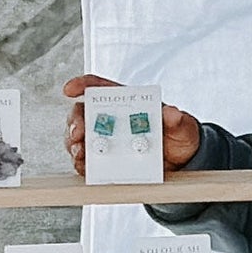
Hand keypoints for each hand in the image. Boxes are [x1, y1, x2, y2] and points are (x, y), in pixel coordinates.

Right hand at [61, 74, 203, 175]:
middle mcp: (112, 119)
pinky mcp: (107, 159)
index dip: (82, 85)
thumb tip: (172, 113)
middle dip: (75, 122)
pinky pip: (88, 161)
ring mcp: (107, 139)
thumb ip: (176, 119)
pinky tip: (84, 167)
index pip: (99, 87)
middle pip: (83, 113)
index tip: (69, 89)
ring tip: (80, 153)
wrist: (182, 161)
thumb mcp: (182, 125)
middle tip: (77, 133)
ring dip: (75, 145)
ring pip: (80, 138)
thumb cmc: (178, 134)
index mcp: (126, 102)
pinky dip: (83, 164)